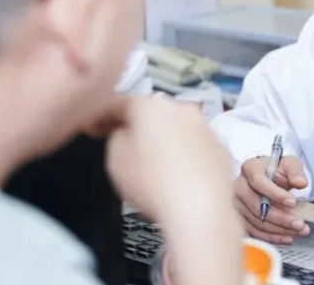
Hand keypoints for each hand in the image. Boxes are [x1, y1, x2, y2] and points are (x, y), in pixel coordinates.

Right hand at [106, 95, 241, 284]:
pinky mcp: (221, 148)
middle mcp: (181, 108)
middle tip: (121, 139)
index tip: (92, 127)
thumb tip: (125, 133)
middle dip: (136, 124)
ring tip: (153, 159)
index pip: (120, 103)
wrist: (200, 208)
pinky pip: (195, 145)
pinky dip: (184, 152)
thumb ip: (115, 137)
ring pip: (177, 127)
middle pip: (152, 112)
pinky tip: (178, 171)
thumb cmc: (151, 182)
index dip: (102, 115)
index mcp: (151, 106)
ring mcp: (206, 127)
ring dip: (163, 137)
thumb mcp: (115, 159)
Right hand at [233, 155, 310, 243]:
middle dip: (280, 217)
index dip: (275, 194)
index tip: (292, 202)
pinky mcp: (239, 218)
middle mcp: (239, 186)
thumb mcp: (290, 164)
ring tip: (298, 230)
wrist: (270, 179)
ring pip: (256, 221)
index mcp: (250, 168)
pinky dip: (272, 237)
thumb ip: (296, 172)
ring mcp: (237, 204)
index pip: (258, 181)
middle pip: (256, 206)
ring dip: (279, 229)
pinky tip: (287, 237)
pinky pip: (254, 231)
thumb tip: (301, 183)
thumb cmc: (278, 170)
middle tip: (299, 223)